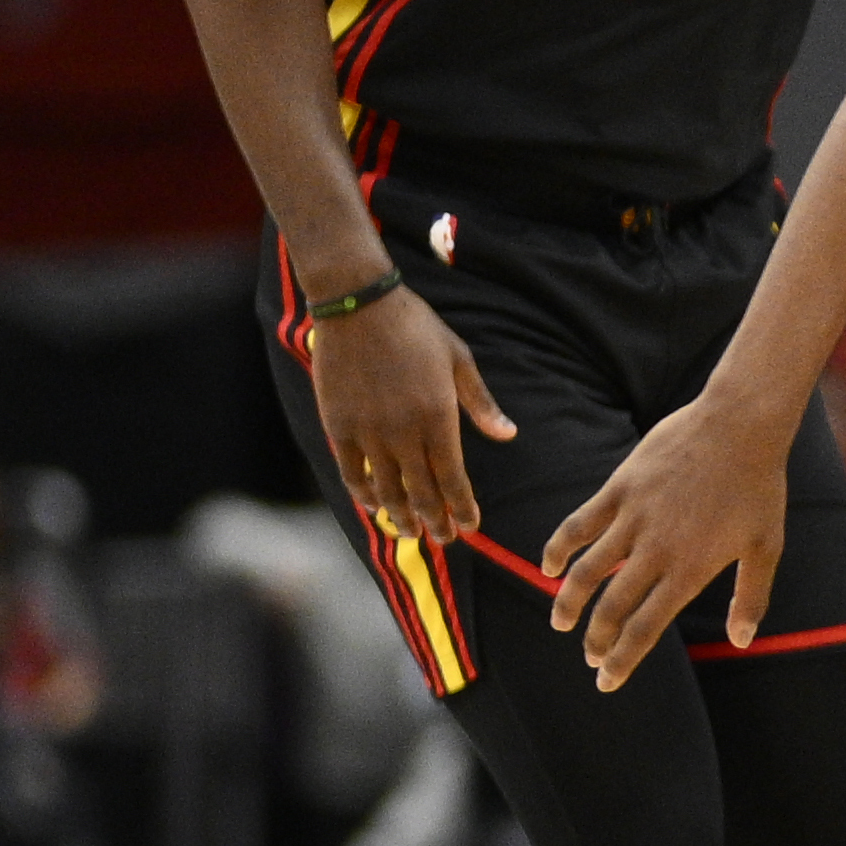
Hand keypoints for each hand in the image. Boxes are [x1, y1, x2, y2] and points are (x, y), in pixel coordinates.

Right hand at [307, 287, 515, 541]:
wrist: (358, 304)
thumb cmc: (416, 328)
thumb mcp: (459, 360)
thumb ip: (481, 404)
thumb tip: (508, 435)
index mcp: (438, 416)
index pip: (454, 477)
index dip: (462, 507)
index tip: (471, 526)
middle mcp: (403, 430)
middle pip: (421, 490)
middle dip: (435, 520)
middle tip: (444, 540)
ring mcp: (368, 430)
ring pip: (386, 487)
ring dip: (400, 514)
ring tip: (411, 532)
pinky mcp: (337, 424)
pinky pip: (351, 471)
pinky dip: (362, 493)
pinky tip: (372, 505)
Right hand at [540, 396, 796, 688]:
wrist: (740, 426)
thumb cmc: (758, 487)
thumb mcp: (766, 546)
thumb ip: (751, 596)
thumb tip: (742, 641)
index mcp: (690, 570)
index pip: (646, 628)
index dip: (623, 660)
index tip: (606, 681)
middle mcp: (656, 550)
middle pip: (613, 608)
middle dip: (596, 639)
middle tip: (589, 656)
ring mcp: (634, 518)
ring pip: (588, 571)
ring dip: (568, 601)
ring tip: (560, 622)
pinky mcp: (619, 489)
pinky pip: (579, 524)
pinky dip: (559, 548)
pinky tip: (548, 566)